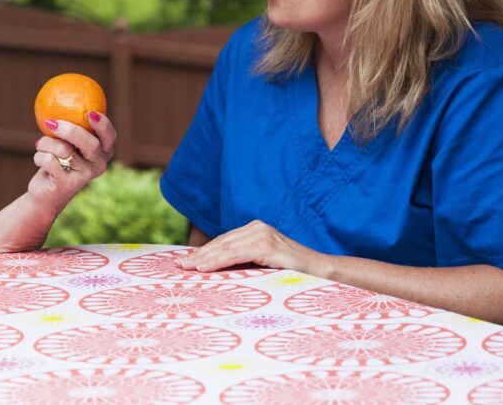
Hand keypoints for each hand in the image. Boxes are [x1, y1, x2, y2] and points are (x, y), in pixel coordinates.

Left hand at [31, 112, 115, 206]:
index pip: (109, 136)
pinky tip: (39, 160)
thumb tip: (60, 98)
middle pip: (89, 143)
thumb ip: (71, 126)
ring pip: (63, 150)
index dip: (103, 125)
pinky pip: (49, 161)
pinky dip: (39, 156)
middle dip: (69, 130)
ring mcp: (84, 176)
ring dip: (45, 143)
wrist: (46, 192)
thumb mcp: (67, 142)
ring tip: (40, 145)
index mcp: (103, 152)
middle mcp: (99, 164)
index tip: (90, 113)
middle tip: (51, 122)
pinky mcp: (67, 185)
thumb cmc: (58, 159)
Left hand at [178, 220, 324, 274]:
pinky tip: (205, 268)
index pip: (223, 241)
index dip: (203, 251)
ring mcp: (263, 235)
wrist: (322, 273)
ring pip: (226, 247)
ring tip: (188, 268)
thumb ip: (245, 262)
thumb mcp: (264, 264)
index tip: (186, 262)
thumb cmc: (293, 273)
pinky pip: (237, 254)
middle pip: (221, 242)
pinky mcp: (267, 245)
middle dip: (199, 255)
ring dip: (204, 258)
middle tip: (179, 266)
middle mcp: (258, 228)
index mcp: (256, 230)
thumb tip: (216, 271)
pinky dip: (218, 261)